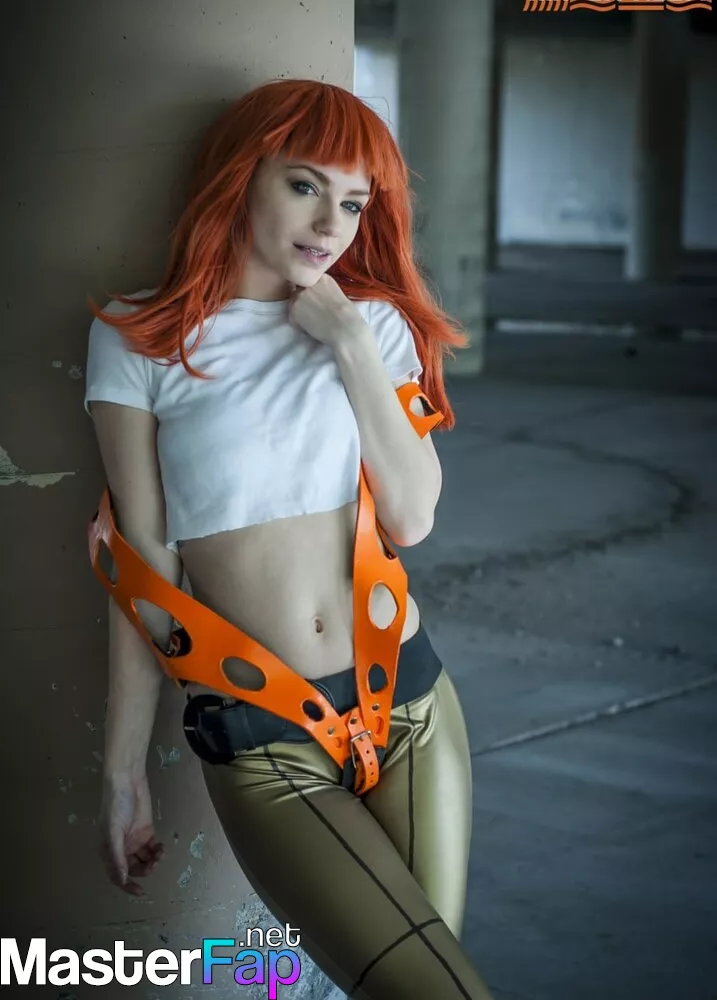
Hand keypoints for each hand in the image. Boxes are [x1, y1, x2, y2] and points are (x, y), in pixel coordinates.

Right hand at [98, 774, 165, 895]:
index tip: (140, 892)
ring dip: (153, 861)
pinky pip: (153, 848)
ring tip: (160, 854)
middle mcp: (122, 848)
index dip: (127, 885)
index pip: (117, 874)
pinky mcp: (147, 831)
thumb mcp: (113, 832)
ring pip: (145, 859)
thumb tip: (122, 879)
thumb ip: (118, 856)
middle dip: (144, 870)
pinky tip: (162, 848)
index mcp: (109, 850)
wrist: (127, 781)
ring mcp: (135, 840)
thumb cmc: (115, 806)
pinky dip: (158, 851)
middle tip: (154, 864)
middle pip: (134, 868)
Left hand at [288, 274, 368, 348]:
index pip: (309, 282)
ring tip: (313, 321)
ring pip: (294, 304)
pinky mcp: (294, 309)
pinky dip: (299, 324)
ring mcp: (299, 295)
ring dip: (300, 312)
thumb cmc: (349, 316)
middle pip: (299, 291)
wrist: (345, 328)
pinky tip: (311, 328)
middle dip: (304, 301)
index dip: (312, 294)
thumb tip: (317, 297)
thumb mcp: (338, 293)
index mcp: (322, 277)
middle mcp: (309, 283)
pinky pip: (292, 318)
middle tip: (314, 313)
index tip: (318, 302)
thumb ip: (324, 290)